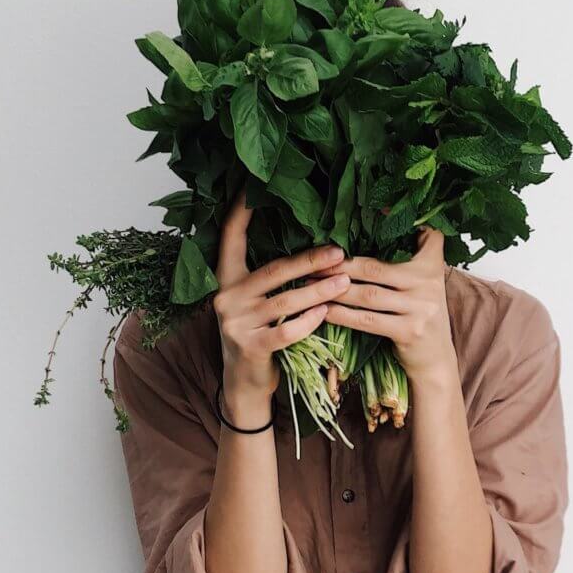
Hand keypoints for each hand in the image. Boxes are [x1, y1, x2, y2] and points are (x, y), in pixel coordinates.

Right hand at [213, 193, 349, 416]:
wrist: (244, 384)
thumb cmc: (259, 335)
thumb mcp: (256, 303)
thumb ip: (270, 279)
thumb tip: (313, 249)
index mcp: (226, 279)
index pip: (230, 238)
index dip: (240, 212)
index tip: (253, 188)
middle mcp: (226, 297)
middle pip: (273, 270)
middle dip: (309, 260)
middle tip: (339, 252)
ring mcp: (235, 323)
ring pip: (285, 301)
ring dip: (319, 291)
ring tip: (345, 282)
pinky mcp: (250, 347)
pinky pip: (286, 331)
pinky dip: (309, 321)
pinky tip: (327, 313)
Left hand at [314, 227, 455, 381]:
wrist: (436, 359)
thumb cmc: (420, 316)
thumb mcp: (424, 284)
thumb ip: (411, 258)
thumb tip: (377, 222)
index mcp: (431, 266)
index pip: (418, 237)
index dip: (390, 225)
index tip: (364, 216)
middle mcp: (428, 283)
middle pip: (375, 268)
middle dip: (340, 266)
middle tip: (313, 264)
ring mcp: (420, 308)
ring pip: (368, 295)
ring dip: (335, 290)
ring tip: (311, 286)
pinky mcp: (409, 331)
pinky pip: (367, 320)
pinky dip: (343, 315)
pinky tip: (325, 311)